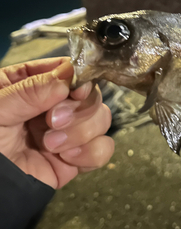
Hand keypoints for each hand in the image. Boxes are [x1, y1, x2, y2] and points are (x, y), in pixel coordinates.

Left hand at [0, 57, 113, 188]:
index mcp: (30, 85)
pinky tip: (68, 158)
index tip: (76, 91)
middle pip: (90, 93)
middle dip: (78, 110)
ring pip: (101, 119)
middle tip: (52, 122)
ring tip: (51, 146)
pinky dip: (91, 153)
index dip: (79, 78)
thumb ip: (29, 92)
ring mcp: (66, 132)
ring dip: (82, 132)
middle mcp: (53, 105)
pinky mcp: (75, 159)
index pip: (67, 70)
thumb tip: (68, 77)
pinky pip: (102, 149)